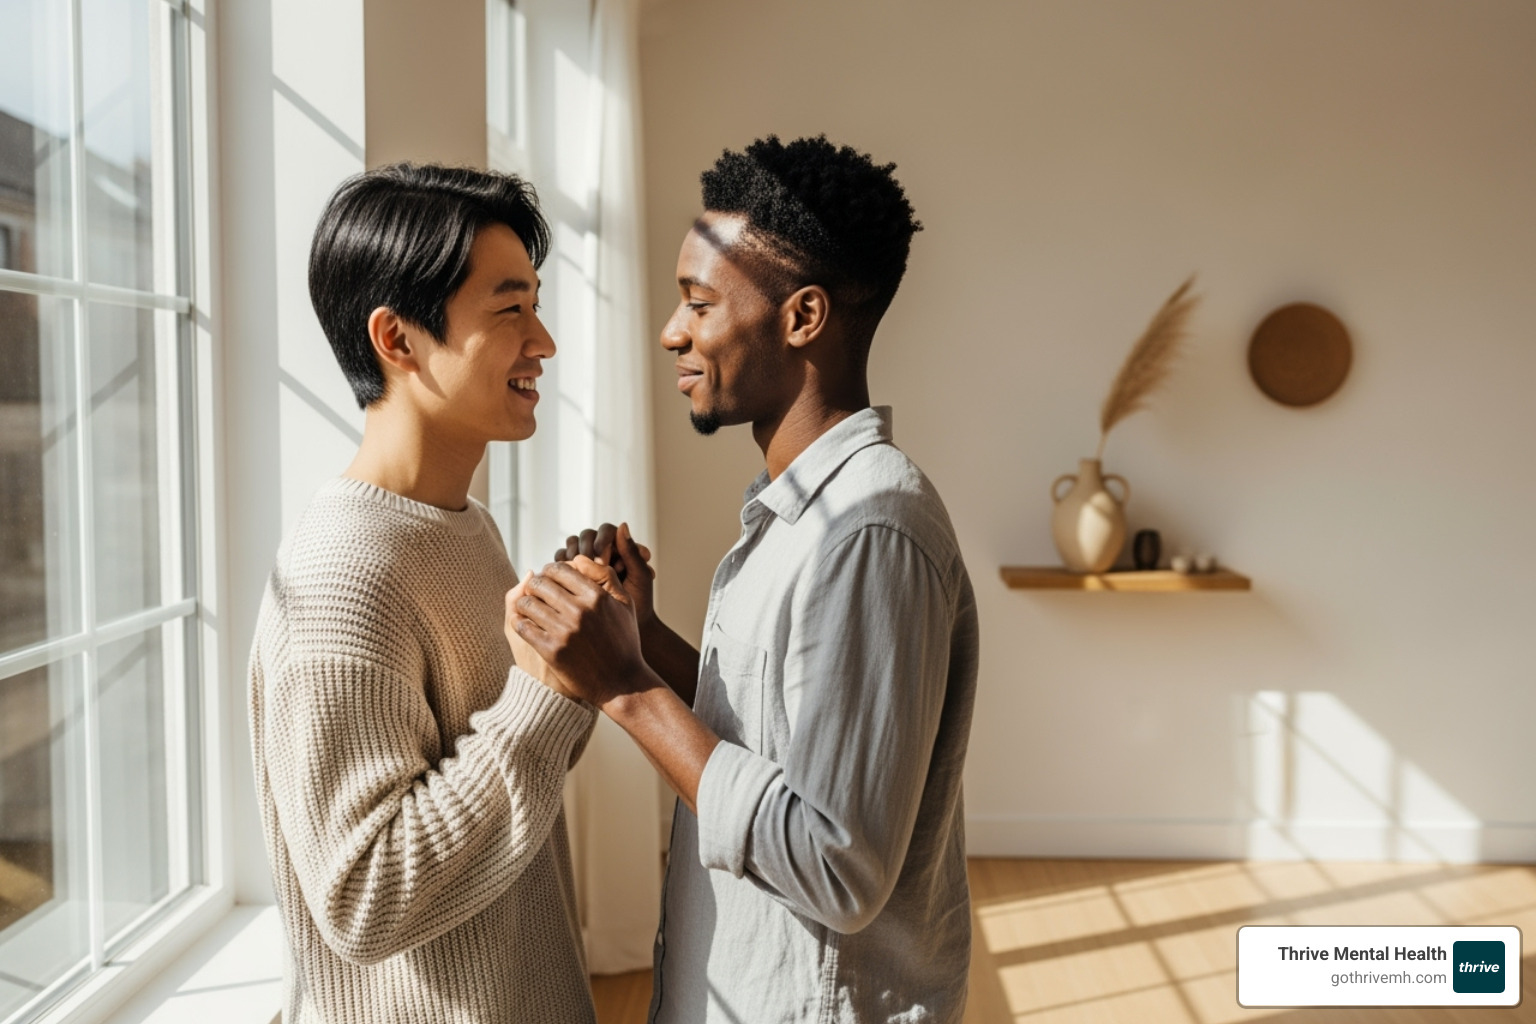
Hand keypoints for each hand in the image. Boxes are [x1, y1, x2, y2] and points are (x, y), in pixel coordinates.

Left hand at [510, 558, 647, 706]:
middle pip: (540, 583)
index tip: (549, 579)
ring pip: (528, 603)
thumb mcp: (625, 604)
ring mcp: (564, 631)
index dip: (549, 571)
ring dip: (524, 603)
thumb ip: (605, 576)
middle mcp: (580, 611)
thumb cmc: (624, 641)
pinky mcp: (551, 651)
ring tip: (529, 608)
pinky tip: (526, 623)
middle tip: (535, 592)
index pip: (559, 569)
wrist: (622, 683)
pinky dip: (520, 622)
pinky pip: (523, 626)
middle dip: (534, 585)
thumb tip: (578, 558)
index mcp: (597, 596)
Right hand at [556, 522, 655, 628]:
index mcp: (620, 545)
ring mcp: (585, 559)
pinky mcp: (571, 571)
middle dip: (587, 550)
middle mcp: (601, 548)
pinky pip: (561, 561)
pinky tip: (568, 583)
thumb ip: (632, 552)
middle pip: (585, 535)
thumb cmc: (640, 602)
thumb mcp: (639, 577)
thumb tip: (622, 525)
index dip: (603, 541)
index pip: (606, 530)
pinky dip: (563, 568)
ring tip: (581, 577)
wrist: (628, 625)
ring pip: (571, 545)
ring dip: (574, 557)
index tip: (604, 561)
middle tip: (588, 572)